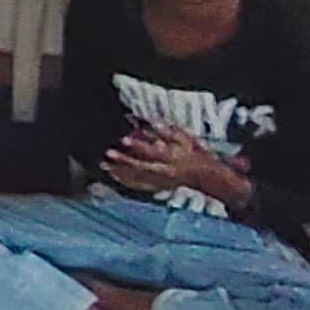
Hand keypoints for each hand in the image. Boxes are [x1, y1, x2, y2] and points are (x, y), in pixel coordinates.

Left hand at [103, 123, 242, 207]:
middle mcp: (165, 171)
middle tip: (108, 153)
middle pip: (142, 167)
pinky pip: (140, 186)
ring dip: (120, 172)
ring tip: (104, 165)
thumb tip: (154, 122)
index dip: (138, 145)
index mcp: (172, 157)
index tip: (123, 139)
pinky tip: (113, 175)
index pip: (153, 151)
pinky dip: (126, 181)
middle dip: (124, 161)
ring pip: (138, 178)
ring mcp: (161, 181)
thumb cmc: (194, 153)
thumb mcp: (186, 139)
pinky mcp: (158, 187)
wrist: (204, 175)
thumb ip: (169, 132)